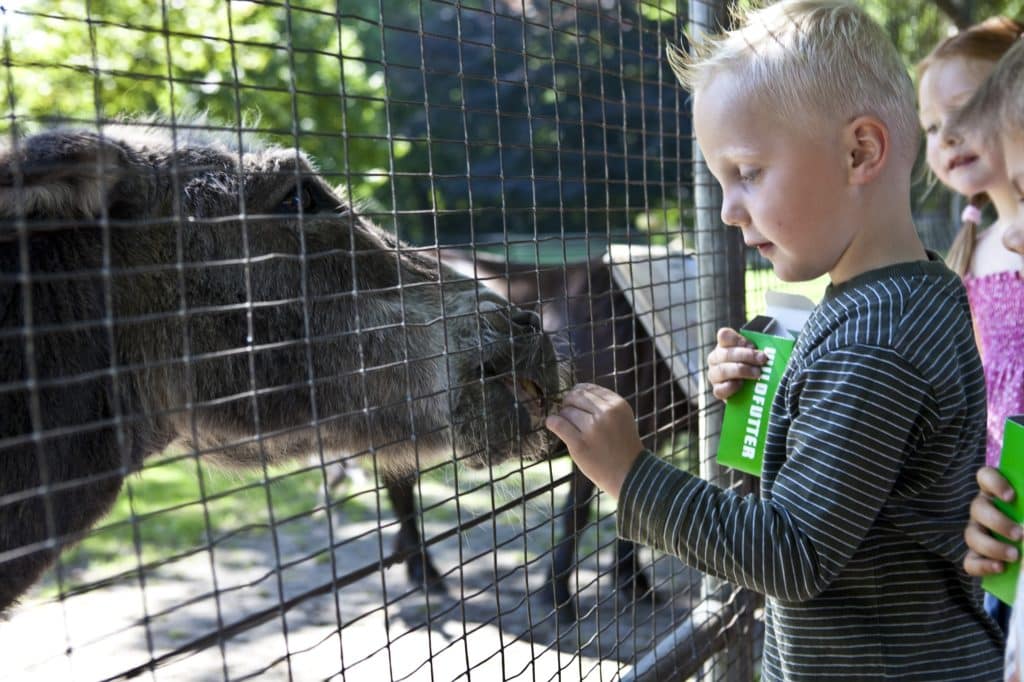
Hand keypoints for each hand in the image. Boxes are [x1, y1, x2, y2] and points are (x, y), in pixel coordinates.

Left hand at [545, 383, 643, 498]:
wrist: (629, 473)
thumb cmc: (623, 446)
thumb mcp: (621, 418)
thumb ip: (604, 404)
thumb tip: (575, 391)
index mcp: (617, 404)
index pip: (589, 388)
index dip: (578, 393)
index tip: (574, 399)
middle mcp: (606, 414)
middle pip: (575, 397)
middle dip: (569, 403)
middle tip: (568, 412)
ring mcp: (592, 429)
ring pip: (566, 411)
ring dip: (563, 417)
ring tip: (569, 426)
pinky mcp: (580, 444)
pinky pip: (558, 424)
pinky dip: (552, 422)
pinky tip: (552, 424)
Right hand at [706, 327, 767, 400]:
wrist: (748, 388)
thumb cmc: (751, 366)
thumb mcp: (754, 354)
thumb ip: (755, 350)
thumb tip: (761, 354)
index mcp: (724, 345)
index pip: (724, 335)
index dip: (737, 339)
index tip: (752, 345)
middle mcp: (715, 358)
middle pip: (726, 354)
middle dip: (746, 356)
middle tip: (762, 360)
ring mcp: (714, 375)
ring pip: (722, 371)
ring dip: (742, 371)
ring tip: (757, 373)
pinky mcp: (717, 390)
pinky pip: (721, 389)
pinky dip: (732, 387)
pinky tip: (742, 385)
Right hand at [964, 466, 1021, 575]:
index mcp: (997, 492)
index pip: (985, 476)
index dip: (994, 483)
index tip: (1011, 497)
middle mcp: (983, 510)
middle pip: (978, 509)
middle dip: (997, 522)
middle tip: (1019, 535)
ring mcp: (978, 533)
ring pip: (972, 536)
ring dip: (992, 546)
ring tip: (1014, 556)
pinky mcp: (978, 557)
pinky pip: (970, 562)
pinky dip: (983, 566)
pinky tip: (1001, 568)